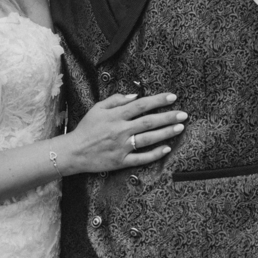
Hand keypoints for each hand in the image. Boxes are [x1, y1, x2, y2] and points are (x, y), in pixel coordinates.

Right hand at [61, 93, 186, 173]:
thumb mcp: (97, 108)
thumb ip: (116, 100)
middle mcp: (120, 130)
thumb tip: (135, 96)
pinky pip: (141, 158)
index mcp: (115, 115)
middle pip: (148, 121)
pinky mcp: (121, 161)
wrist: (73, 152)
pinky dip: (155, 154)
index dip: (158, 101)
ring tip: (180, 128)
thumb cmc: (86, 128)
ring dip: (165, 133)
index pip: (141, 105)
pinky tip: (167, 148)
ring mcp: (122, 147)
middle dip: (168, 117)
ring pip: (148, 139)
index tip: (172, 97)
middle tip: (183, 114)